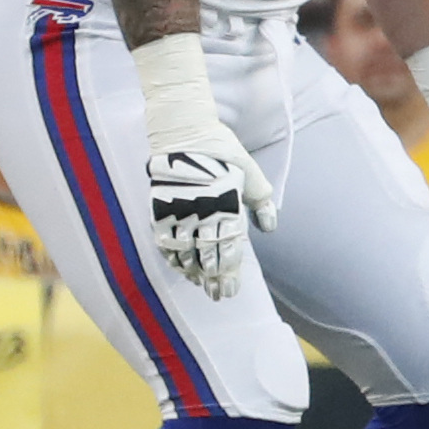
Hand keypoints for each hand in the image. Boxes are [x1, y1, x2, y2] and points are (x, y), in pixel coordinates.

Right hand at [147, 132, 276, 298]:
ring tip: (201, 286)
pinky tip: (180, 268)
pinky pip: (165, 242)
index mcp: (226, 207)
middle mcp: (202, 214)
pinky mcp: (159, 209)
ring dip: (194, 273)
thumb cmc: (222, 151)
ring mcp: (179, 213)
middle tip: (219, 296)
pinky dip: (172, 258)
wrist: (183, 132)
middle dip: (214, 280)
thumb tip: (268, 228)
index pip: (229, 250)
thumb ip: (261, 202)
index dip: (230, 274)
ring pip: (185, 254)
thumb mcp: (251, 173)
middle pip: (208, 257)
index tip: (231, 290)